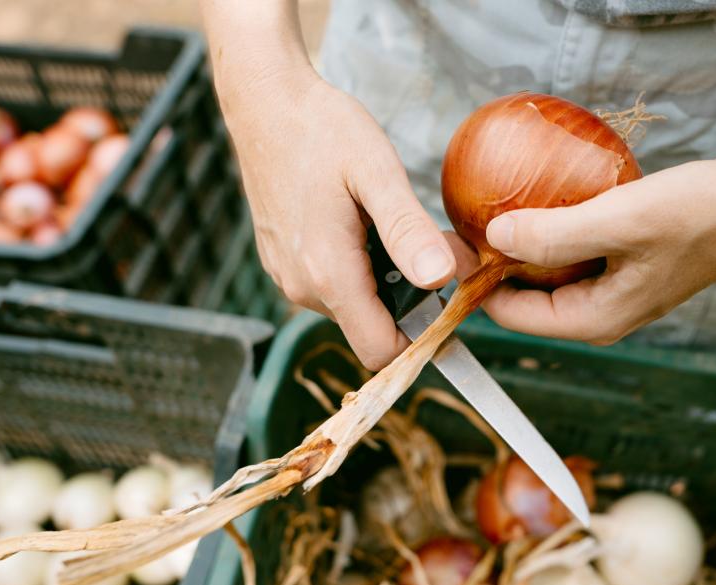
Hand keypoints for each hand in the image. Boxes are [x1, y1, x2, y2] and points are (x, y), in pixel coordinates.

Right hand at [223, 72, 457, 368]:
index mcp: (328, 274)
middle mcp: (302, 288)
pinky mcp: (283, 264)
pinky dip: (360, 267)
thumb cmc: (322, 130)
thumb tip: (440, 278)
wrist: (266, 104)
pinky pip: (334, 286)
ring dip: (385, 280)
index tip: (449, 298)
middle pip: (372, 328)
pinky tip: (364, 223)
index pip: (381, 351)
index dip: (422, 338)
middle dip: (410, 298)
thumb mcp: (376, 173)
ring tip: (392, 223)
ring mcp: (288, 278)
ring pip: (355, 307)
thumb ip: (407, 230)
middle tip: (431, 240)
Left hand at [464, 154, 715, 344]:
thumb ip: (554, 235)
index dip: (477, 281)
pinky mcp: (628, 262)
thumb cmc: (700, 213)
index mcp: (595, 320)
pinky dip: (555, 227)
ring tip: (497, 200)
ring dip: (524, 242)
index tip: (454, 239)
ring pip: (550, 272)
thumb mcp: (620, 220)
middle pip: (527, 296)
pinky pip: (575, 251)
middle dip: (495, 261)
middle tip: (469, 213)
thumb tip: (493, 240)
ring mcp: (617, 289)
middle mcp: (602, 313)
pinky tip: (544, 193)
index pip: (511, 315)